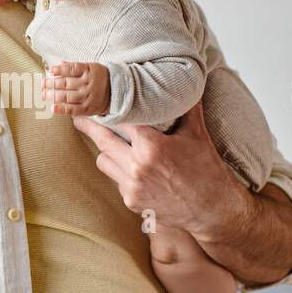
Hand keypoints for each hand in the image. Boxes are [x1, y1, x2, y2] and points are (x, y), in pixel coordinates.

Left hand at [42, 61, 109, 115]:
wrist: (117, 91)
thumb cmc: (98, 77)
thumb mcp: (90, 67)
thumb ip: (74, 66)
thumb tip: (58, 64)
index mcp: (88, 71)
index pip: (72, 69)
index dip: (60, 70)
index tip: (50, 70)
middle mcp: (87, 84)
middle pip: (66, 83)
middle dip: (51, 83)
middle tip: (42, 83)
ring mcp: (87, 97)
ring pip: (66, 96)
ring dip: (52, 95)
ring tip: (43, 94)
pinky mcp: (87, 109)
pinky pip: (72, 110)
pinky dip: (61, 109)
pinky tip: (52, 108)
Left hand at [72, 101, 247, 234]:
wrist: (213, 211)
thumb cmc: (208, 170)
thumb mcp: (197, 135)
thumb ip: (188, 107)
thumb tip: (191, 81)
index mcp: (151, 146)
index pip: (120, 120)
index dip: (109, 109)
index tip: (98, 102)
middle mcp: (137, 167)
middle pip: (102, 140)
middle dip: (88, 127)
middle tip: (78, 117)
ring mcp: (132, 187)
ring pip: (104, 161)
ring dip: (106, 151)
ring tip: (109, 142)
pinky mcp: (131, 202)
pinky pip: (115, 180)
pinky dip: (120, 171)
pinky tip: (131, 166)